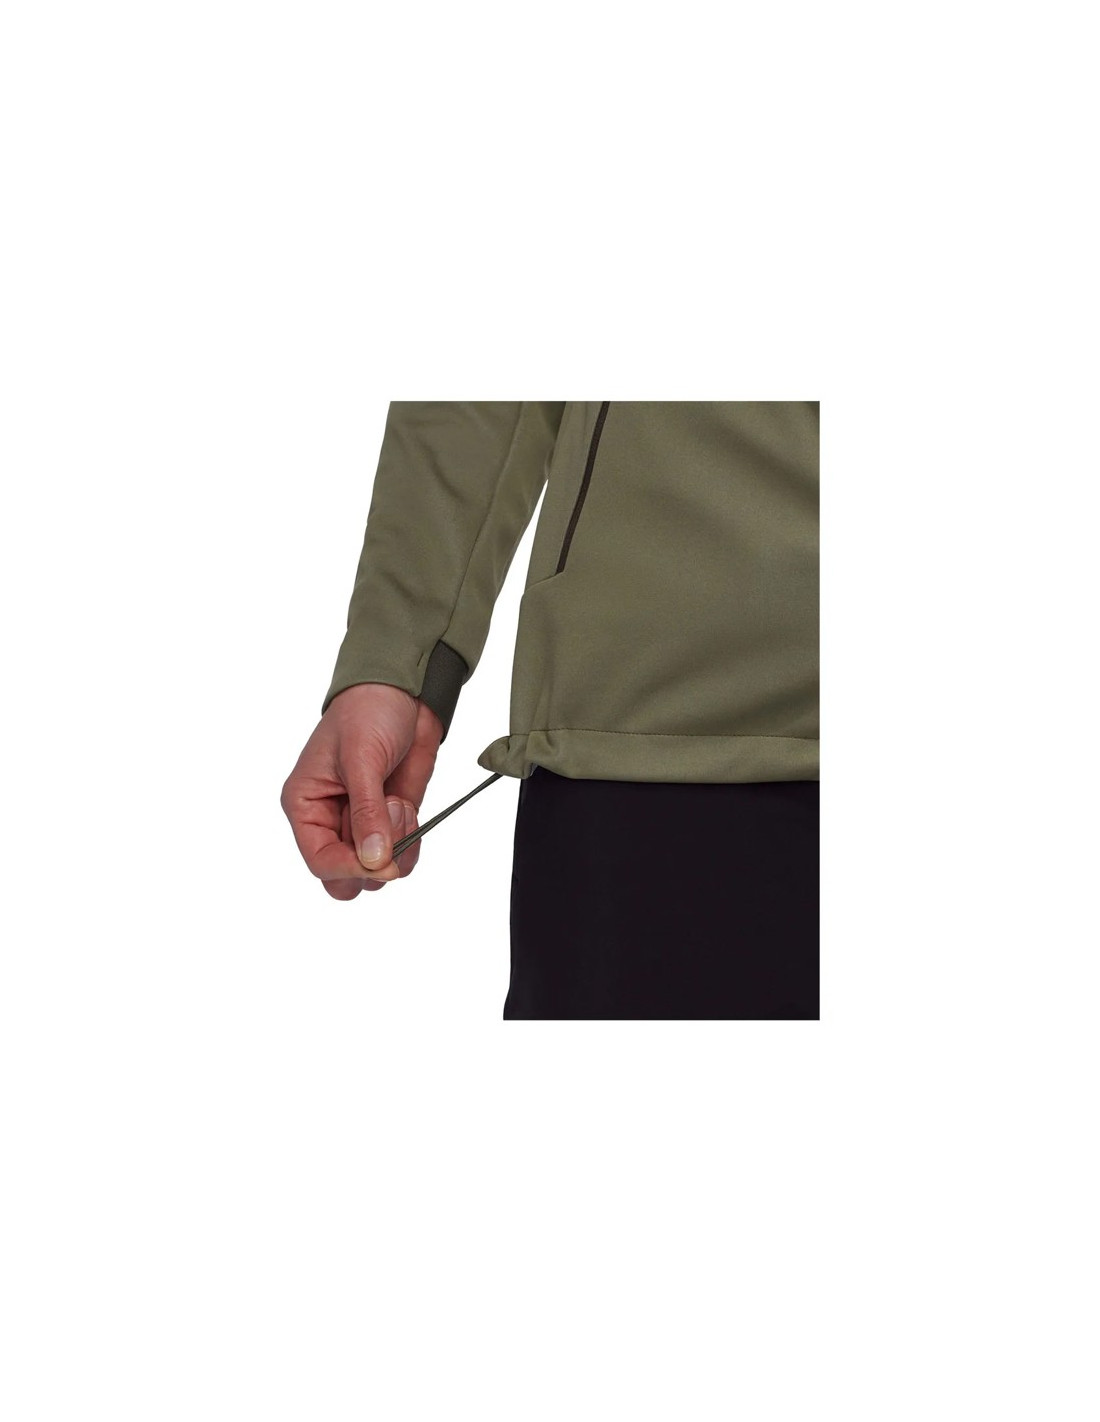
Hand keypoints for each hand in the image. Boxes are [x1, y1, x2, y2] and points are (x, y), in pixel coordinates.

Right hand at [281, 682, 443, 900]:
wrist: (403, 693)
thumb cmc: (366, 713)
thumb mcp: (361, 758)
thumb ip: (366, 811)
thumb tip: (372, 860)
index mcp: (305, 806)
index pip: (320, 861)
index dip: (350, 868)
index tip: (382, 862)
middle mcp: (330, 821)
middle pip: (345, 879)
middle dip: (373, 864)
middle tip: (391, 828)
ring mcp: (362, 824)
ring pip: (376, 872)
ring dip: (396, 846)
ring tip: (398, 803)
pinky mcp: (391, 822)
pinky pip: (401, 855)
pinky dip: (411, 841)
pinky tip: (408, 807)